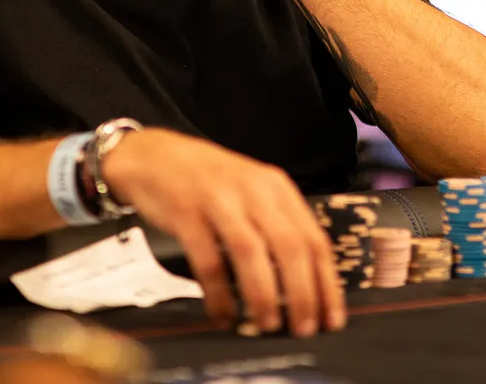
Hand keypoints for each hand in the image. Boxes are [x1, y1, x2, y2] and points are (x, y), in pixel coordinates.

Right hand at [102, 128, 343, 337]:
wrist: (154, 155)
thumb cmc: (208, 181)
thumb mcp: (252, 190)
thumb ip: (276, 225)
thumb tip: (305, 284)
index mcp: (276, 187)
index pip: (314, 239)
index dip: (326, 284)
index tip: (331, 319)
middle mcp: (252, 190)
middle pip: (289, 246)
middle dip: (301, 295)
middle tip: (303, 329)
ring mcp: (218, 200)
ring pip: (251, 253)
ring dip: (263, 295)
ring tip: (267, 324)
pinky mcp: (186, 213)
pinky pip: (208, 261)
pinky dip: (219, 294)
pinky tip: (223, 315)